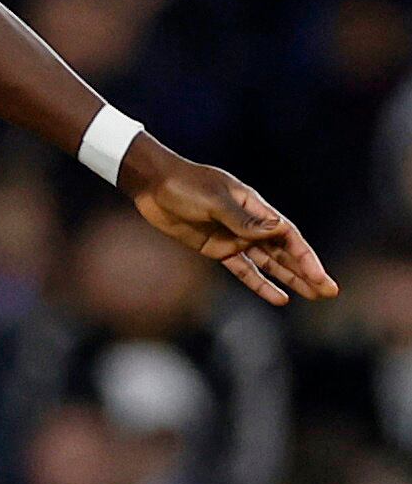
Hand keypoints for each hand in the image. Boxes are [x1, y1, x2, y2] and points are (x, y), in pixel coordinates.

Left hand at [121, 139, 336, 307]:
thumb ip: (243, 219)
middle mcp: (251, 225)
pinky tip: (279, 298)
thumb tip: (277, 230)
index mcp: (256, 207)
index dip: (305, 258)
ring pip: (270, 264)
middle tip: (329, 291)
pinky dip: (260, 284)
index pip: (288, 236)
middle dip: (307, 272)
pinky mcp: (218, 250)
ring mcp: (235, 238)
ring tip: (312, 296)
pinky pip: (244, 271)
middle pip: (286, 253)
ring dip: (290, 280)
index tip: (319, 276)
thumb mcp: (214, 200)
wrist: (154, 186)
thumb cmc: (186, 186)